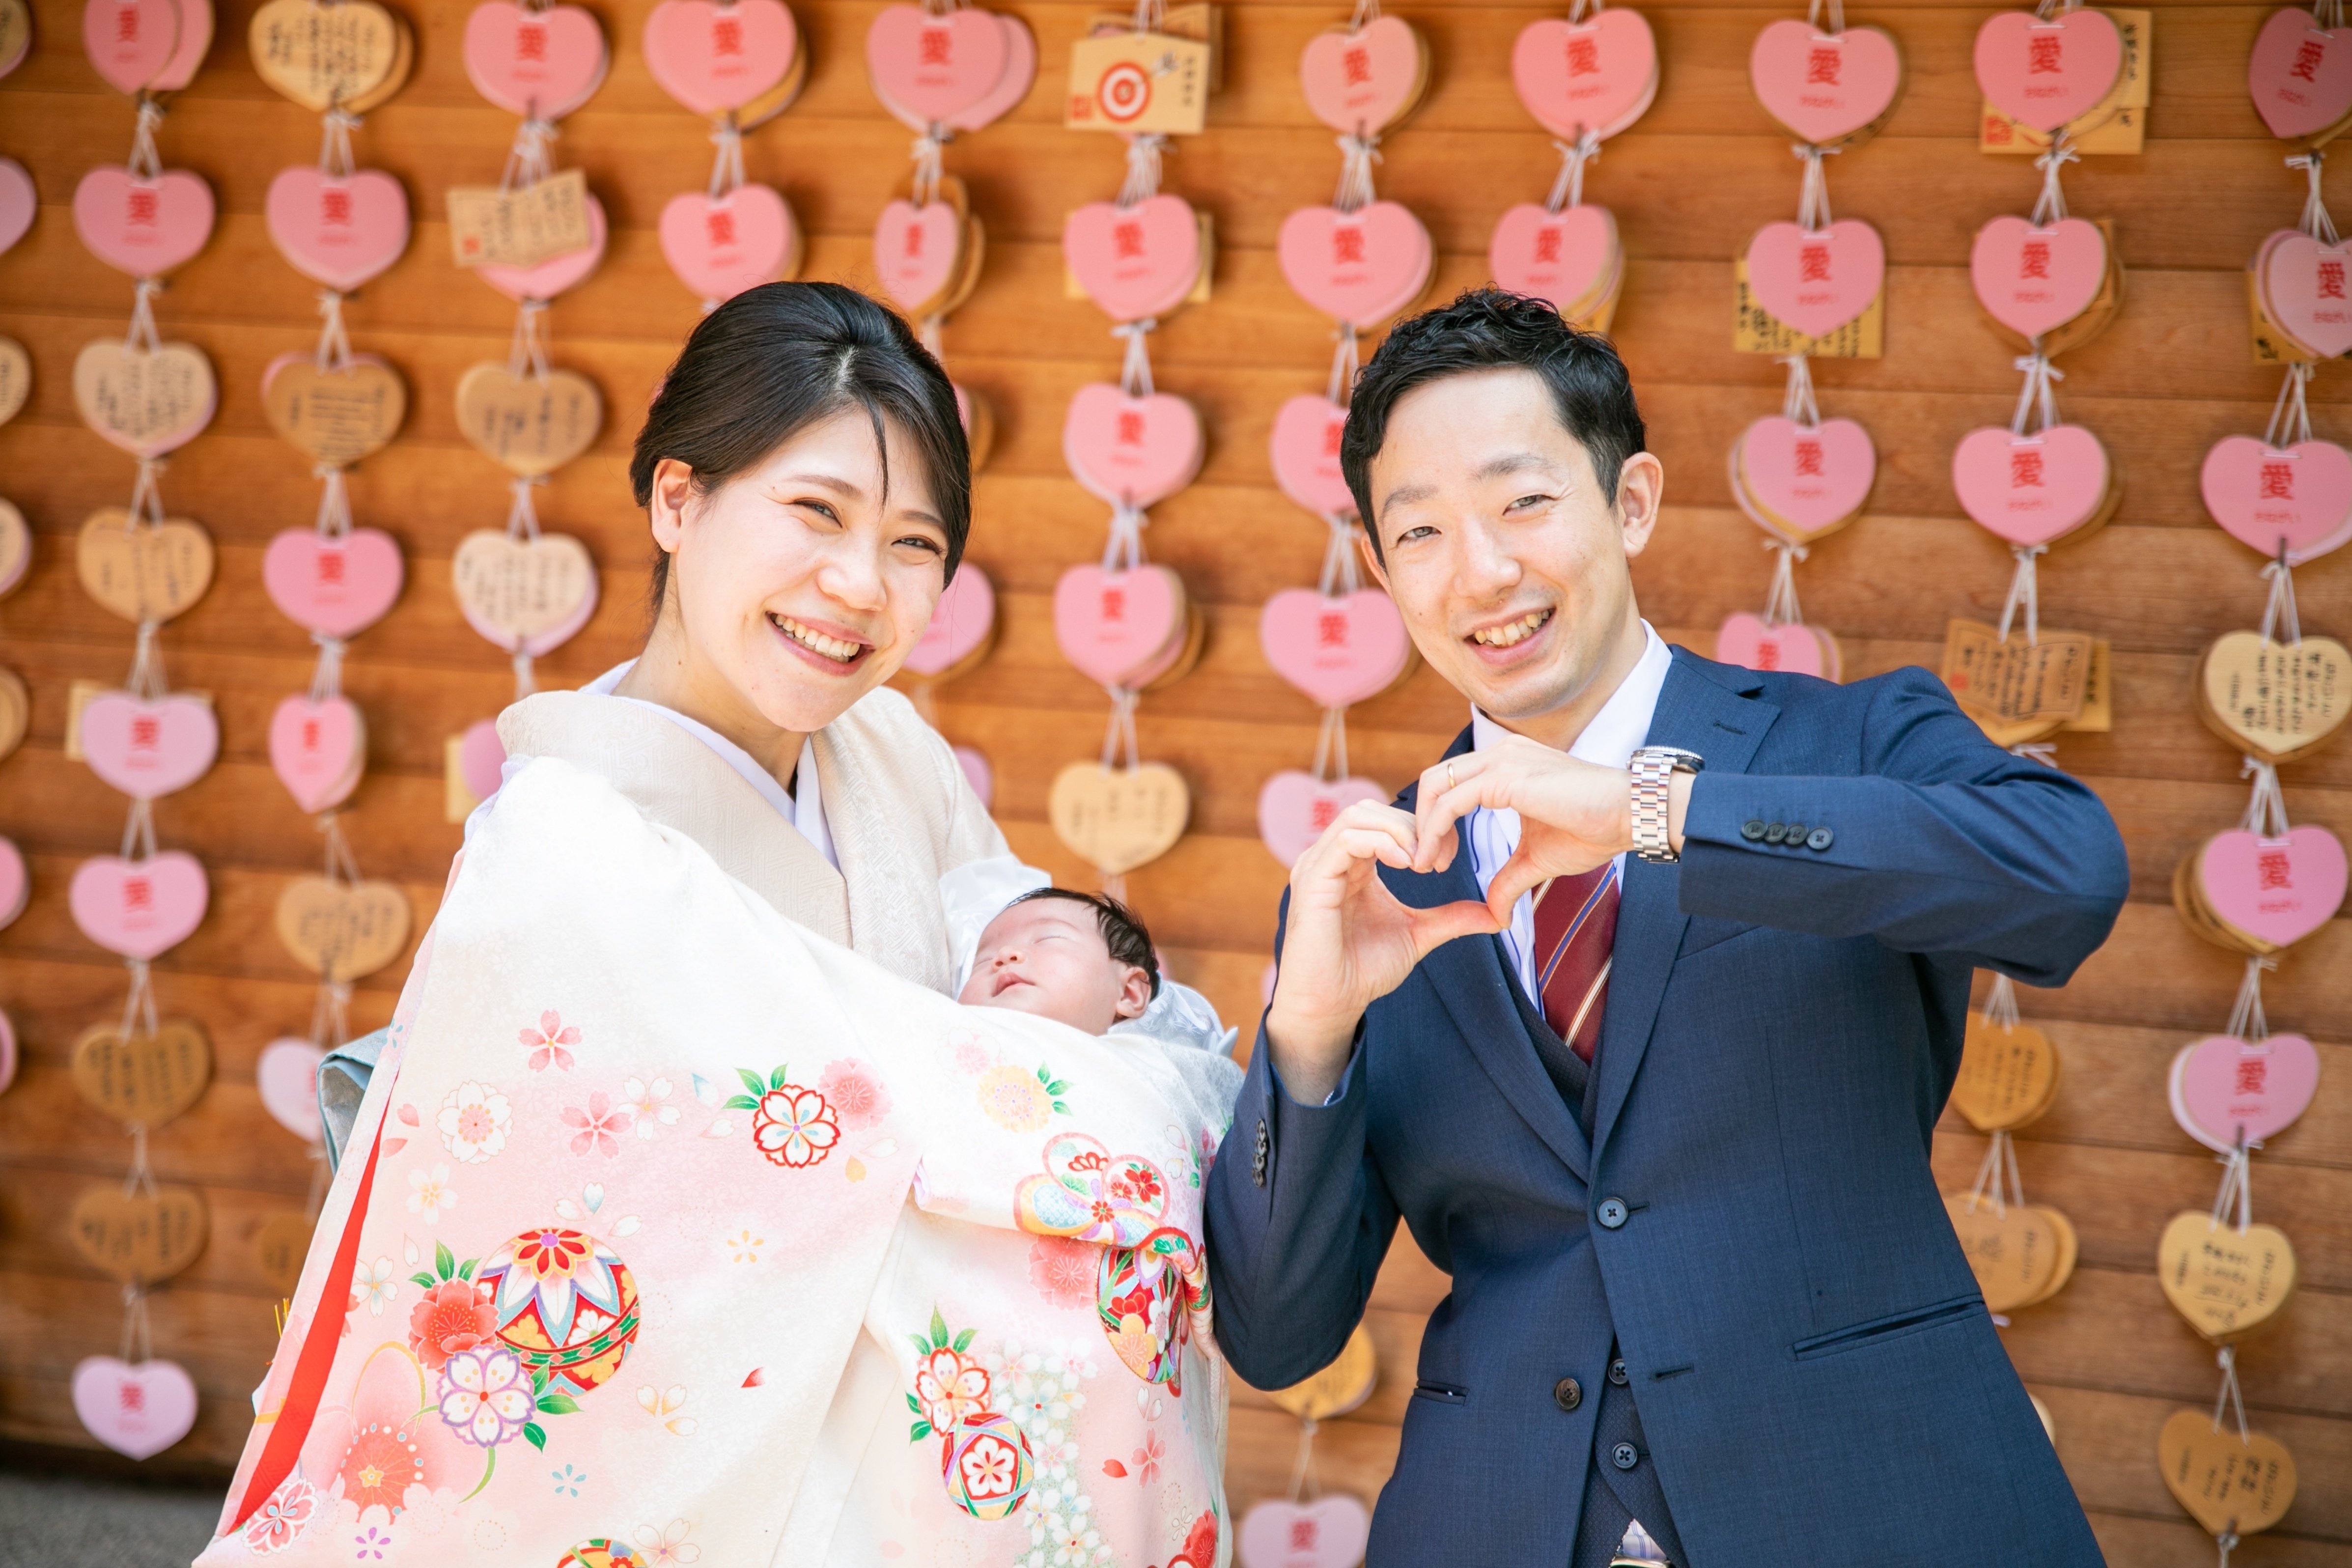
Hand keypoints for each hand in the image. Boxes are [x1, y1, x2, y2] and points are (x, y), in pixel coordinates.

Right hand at [1266, 801, 1499, 1102]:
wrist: (1332, 1004)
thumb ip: (1451, 918)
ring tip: (1422, 861)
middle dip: (1413, 824)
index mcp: (1352, 865)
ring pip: (1357, 815)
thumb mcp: (1417, 934)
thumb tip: (1495, 915)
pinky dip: (1381, 843)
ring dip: (1398, 831)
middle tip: (1440, 857)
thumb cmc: (1364, 970)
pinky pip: (1345, 840)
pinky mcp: (1312, 880)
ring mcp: (1318, 866)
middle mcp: (1331, 858)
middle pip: (1371, 809)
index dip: (1422, 828)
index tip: (1448, 857)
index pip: (1384, 820)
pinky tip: (1406, 864)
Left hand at [1410, 737, 1678, 924]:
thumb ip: (1509, 881)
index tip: (1440, 859)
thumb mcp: (1537, 860)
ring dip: (1424, 829)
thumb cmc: (1593, 829)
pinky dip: (1436, 830)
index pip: (1450, 782)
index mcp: (1505, 763)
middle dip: (1421, 824)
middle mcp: (1499, 753)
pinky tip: (1439, 858)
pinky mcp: (1505, 776)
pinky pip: (1452, 801)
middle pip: (1434, 780)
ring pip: (1436, 786)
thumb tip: (1496, 917)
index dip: (1435, 821)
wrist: (1629, 815)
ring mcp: (1501, 760)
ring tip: (1429, 865)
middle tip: (1426, 864)